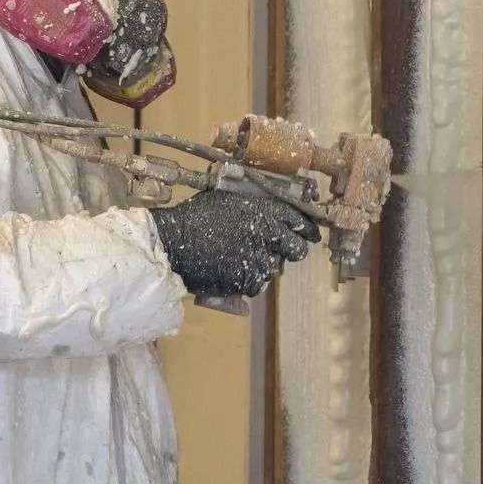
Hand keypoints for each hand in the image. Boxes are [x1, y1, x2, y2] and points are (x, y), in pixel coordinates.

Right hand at [150, 190, 321, 299]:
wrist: (174, 243)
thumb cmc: (196, 217)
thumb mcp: (229, 200)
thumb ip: (256, 207)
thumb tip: (273, 211)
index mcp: (265, 212)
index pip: (299, 221)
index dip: (307, 229)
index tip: (309, 233)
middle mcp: (268, 235)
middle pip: (297, 249)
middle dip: (292, 250)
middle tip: (281, 251)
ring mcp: (259, 260)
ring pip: (274, 268)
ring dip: (263, 265)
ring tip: (241, 257)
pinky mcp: (247, 280)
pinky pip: (256, 283)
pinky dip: (247, 279)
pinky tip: (232, 269)